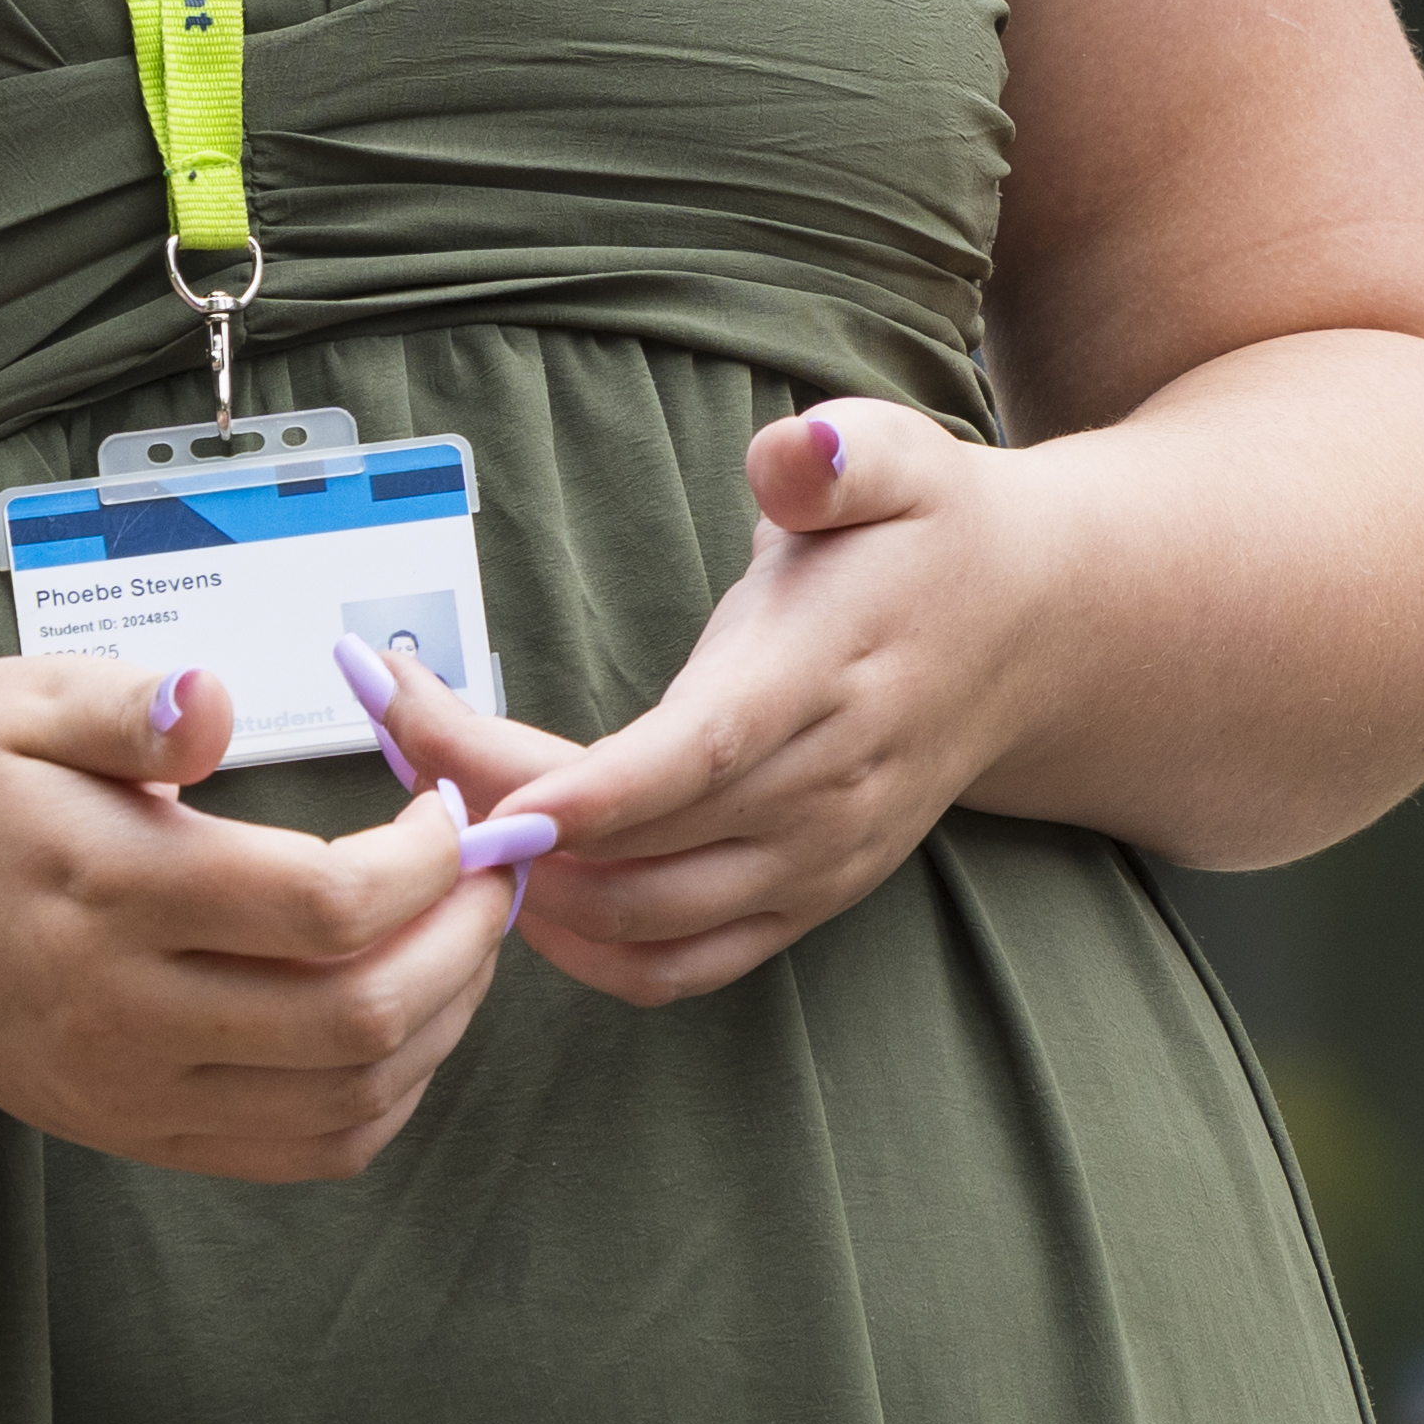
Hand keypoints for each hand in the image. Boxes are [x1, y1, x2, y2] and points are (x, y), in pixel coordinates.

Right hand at [0, 653, 557, 1180]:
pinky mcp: (134, 1134)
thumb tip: (215, 704)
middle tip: (495, 875)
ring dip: (444, 1022)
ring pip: (347, 1098)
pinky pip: (302, 1151)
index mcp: (110, 889)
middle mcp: (121, 1012)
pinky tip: (407, 1018)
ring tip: (465, 939)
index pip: (325, 906)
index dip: (426, 864)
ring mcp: (128, 1091)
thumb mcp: (25, 701)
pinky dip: (385, 1096)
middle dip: (465, 945)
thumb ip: (133, 703)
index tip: (449, 809)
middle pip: (358, 1017)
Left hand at [366, 402, 1045, 1008]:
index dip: (580, 791)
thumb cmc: (928, 535)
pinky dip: (585, 951)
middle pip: (634, 846)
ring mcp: (816, 864)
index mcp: (825, 680)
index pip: (691, 757)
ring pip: (640, 924)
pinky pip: (677, 969)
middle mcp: (824, 794)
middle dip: (493, 811)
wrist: (1032, 627)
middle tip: (392, 736)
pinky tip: (522, 890)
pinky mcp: (805, 903)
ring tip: (435, 807)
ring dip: (526, 888)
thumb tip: (792, 461)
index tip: (466, 784)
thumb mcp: (898, 454)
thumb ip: (839, 454)